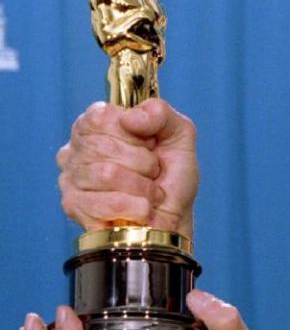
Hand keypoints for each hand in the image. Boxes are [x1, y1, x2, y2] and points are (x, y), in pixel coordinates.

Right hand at [57, 98, 197, 238]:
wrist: (176, 216)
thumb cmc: (172, 176)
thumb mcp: (178, 134)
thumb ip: (160, 113)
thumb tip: (129, 117)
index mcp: (96, 125)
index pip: (100, 117)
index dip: (133, 134)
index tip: (149, 144)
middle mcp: (76, 149)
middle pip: (102, 146)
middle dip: (142, 162)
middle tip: (152, 172)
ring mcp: (70, 179)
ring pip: (106, 174)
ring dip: (142, 186)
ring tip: (149, 191)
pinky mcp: (74, 208)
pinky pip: (107, 203)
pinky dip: (136, 206)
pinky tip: (142, 209)